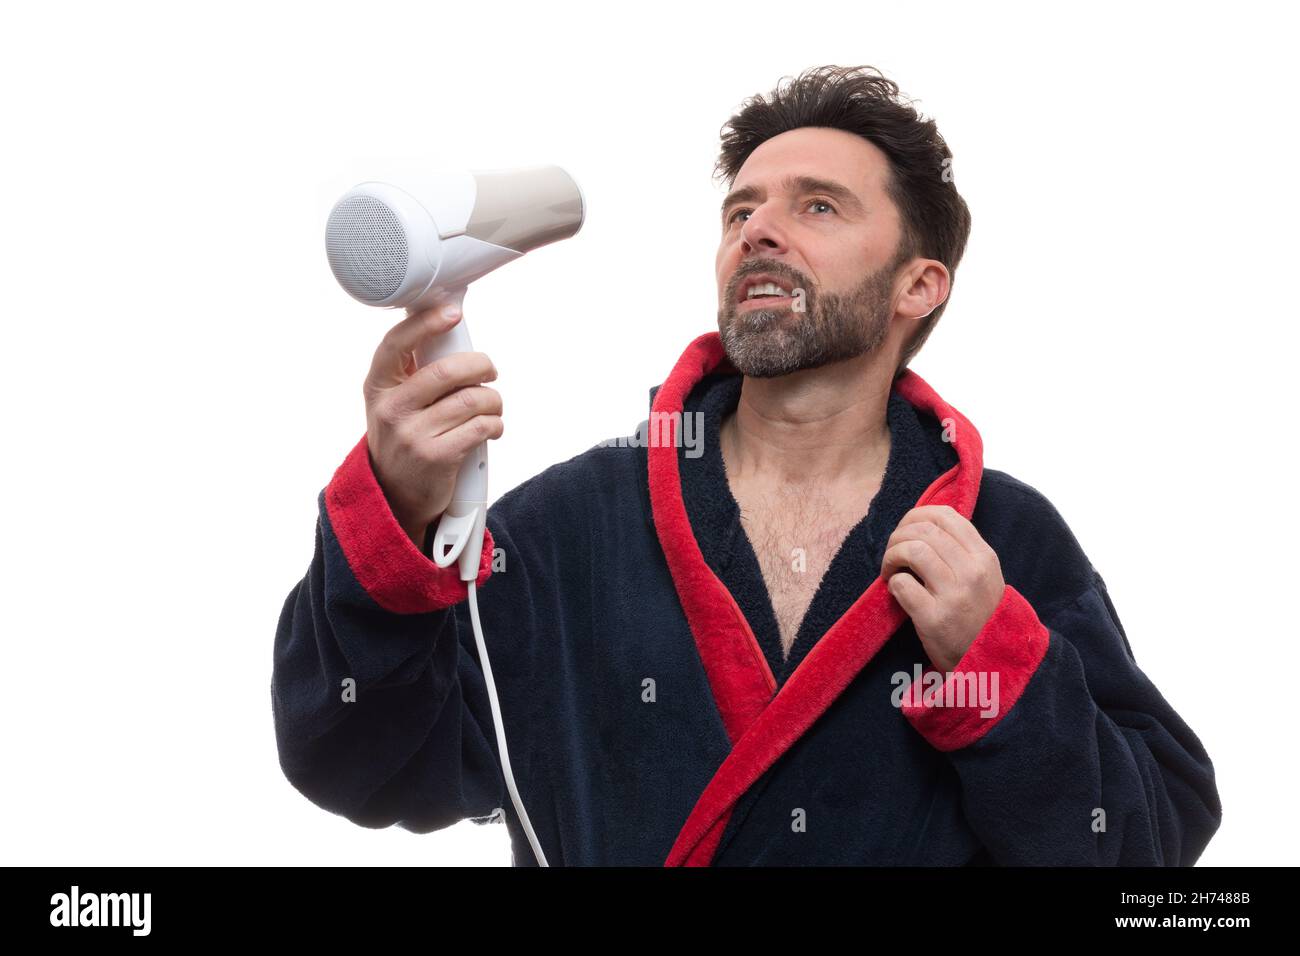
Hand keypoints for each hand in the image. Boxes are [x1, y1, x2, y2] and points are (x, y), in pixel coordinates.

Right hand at [363, 303, 503, 546]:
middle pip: (447, 371)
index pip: (397, 344)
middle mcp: (391, 409)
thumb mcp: (394, 403)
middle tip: (490, 372)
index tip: (453, 313)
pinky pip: (480, 427)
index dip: (426, 323)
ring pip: (471, 400)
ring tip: (492, 406)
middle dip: (481, 367)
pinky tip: (491, 428)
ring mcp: (411, 434)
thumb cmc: (404, 439)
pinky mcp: (435, 457)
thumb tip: (449, 332)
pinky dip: (495, 425)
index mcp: (378, 386)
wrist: (394, 496)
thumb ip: (413, 373)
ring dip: (493, 401)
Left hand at [880, 505, 1003, 671]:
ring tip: (890, 570)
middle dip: (898, 536)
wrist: (991, 659)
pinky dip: (892, 584)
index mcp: (984, 557)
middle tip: (892, 553)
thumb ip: (962, 550)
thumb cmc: (980, 615)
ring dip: (891, 556)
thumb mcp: (985, 576)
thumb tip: (924, 523)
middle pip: (923, 530)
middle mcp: (971, 572)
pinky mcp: (934, 619)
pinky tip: (896, 591)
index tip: (905, 529)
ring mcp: (954, 595)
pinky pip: (902, 585)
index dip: (916, 515)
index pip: (945, 516)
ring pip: (912, 551)